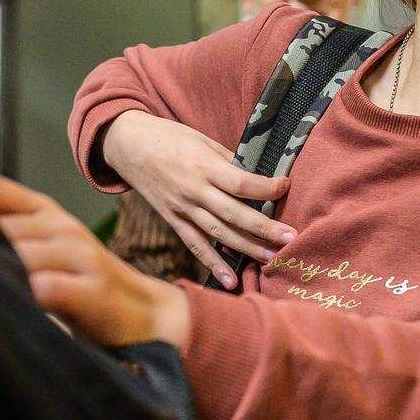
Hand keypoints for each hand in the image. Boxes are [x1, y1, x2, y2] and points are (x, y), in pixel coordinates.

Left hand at [0, 175, 189, 348]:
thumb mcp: (46, 246)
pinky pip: (43, 287)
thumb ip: (8, 232)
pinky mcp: (91, 290)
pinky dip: (18, 297)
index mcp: (44, 211)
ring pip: (16, 252)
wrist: (145, 314)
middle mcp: (60, 225)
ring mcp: (79, 255)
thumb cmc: (83, 284)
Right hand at [102, 111, 293, 287]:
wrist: (129, 145)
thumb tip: (255, 179)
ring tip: (272, 259)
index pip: (240, 182)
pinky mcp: (173, 220)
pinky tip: (230, 281)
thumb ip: (227, 162)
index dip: (265, 187)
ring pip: (219, 233)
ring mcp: (182, 208)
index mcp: (203, 165)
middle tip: (290, 238)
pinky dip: (213, 263)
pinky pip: (195, 245)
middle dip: (264, 228)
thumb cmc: (169, 138)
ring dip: (247, 248)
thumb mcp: (202, 140)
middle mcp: (194, 190)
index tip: (285, 186)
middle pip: (234, 213)